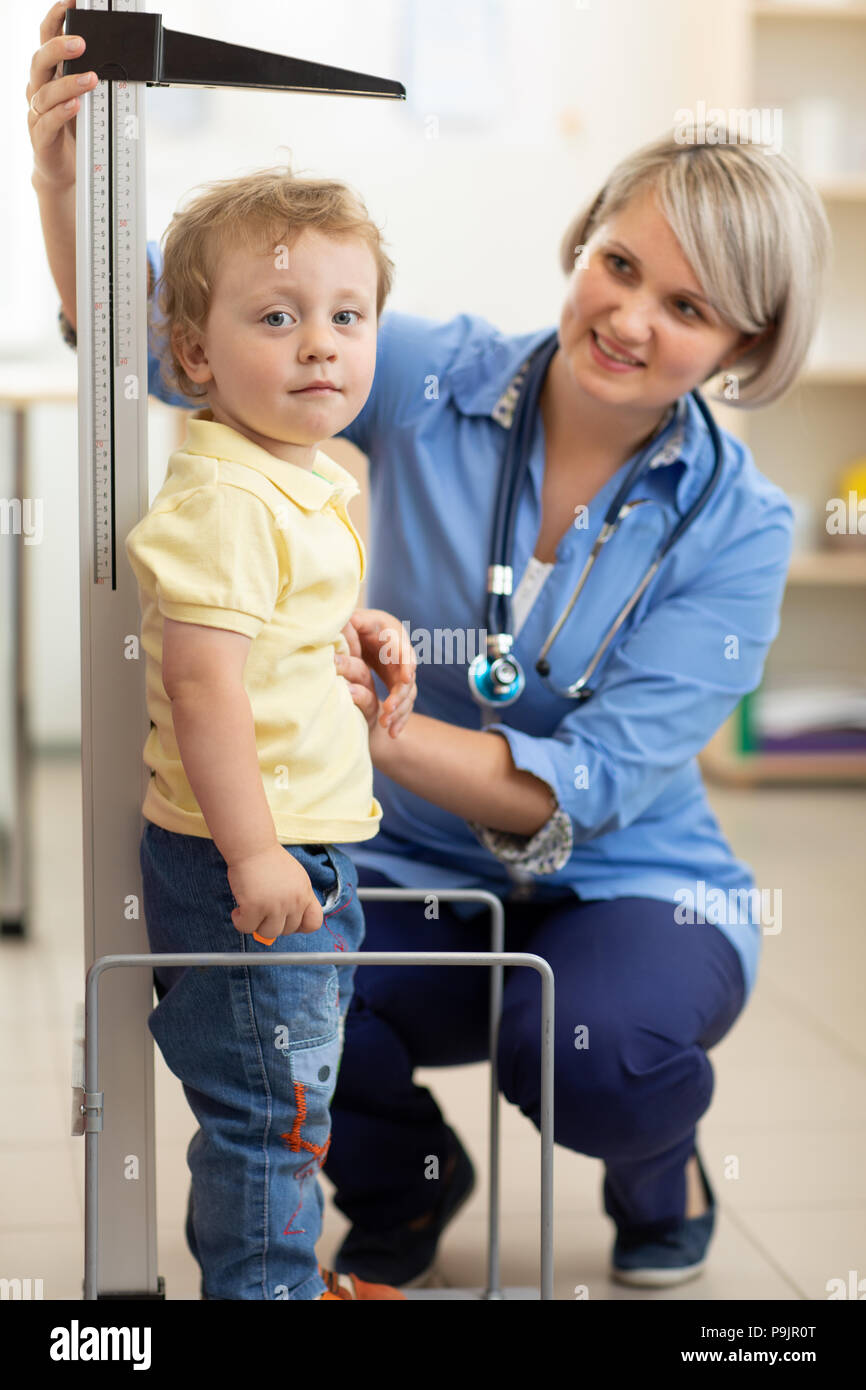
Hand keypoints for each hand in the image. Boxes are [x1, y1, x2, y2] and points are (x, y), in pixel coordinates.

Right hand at [28, 2, 96, 188]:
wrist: (64, 169)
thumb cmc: (76, 129)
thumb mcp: (90, 99)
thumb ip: (99, 78)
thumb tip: (128, 60)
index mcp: (50, 73)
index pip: (47, 38)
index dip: (55, 18)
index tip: (71, 1)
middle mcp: (40, 88)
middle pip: (40, 60)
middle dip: (60, 48)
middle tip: (82, 42)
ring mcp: (37, 112)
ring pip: (45, 91)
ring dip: (68, 83)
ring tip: (91, 78)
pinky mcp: (41, 136)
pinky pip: (48, 121)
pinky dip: (62, 113)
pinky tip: (75, 106)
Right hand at [226, 844, 323, 943]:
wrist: (252, 846)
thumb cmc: (269, 860)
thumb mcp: (294, 878)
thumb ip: (295, 898)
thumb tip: (286, 922)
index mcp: (305, 893)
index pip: (314, 923)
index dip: (300, 926)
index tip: (286, 920)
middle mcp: (294, 901)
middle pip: (287, 930)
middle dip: (272, 923)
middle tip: (261, 911)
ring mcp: (275, 905)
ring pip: (268, 933)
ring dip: (256, 925)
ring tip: (249, 910)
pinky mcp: (254, 906)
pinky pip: (247, 927)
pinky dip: (240, 921)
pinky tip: (238, 910)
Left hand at [335, 608, 416, 736]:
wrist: (360, 634)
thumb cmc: (353, 625)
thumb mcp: (354, 621)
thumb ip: (352, 622)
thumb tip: (350, 622)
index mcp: (393, 633)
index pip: (403, 649)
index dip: (406, 663)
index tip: (406, 678)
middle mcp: (402, 652)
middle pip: (408, 675)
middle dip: (400, 694)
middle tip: (387, 709)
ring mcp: (402, 670)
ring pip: (408, 693)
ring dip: (400, 710)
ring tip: (386, 726)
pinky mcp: (398, 684)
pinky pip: (404, 704)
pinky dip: (399, 719)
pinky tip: (392, 733)